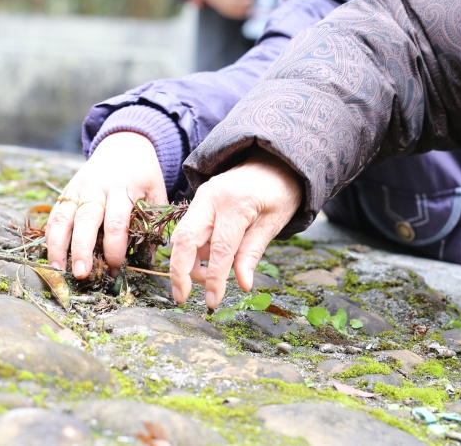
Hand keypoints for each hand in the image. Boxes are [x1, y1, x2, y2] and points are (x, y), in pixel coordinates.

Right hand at [45, 131, 167, 277]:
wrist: (125, 145)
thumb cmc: (144, 175)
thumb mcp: (156, 192)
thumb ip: (153, 221)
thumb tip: (150, 257)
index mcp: (124, 189)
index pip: (117, 222)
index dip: (114, 247)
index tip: (115, 267)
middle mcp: (98, 188)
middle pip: (86, 220)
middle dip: (82, 249)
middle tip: (81, 274)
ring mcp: (78, 189)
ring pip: (63, 217)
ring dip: (57, 245)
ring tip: (57, 270)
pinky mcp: (66, 191)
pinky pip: (54, 214)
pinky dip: (50, 235)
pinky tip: (50, 255)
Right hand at [169, 151, 302, 308]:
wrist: (275, 160)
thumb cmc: (280, 191)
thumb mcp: (274, 222)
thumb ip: (253, 252)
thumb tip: (242, 284)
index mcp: (236, 204)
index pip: (220, 249)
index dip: (214, 279)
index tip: (212, 302)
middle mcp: (212, 197)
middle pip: (185, 240)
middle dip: (179, 272)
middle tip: (182, 298)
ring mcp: (202, 196)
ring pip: (182, 234)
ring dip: (185, 262)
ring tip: (204, 280)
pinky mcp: (200, 198)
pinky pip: (189, 227)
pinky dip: (192, 248)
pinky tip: (206, 261)